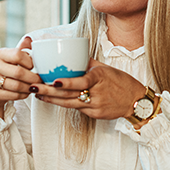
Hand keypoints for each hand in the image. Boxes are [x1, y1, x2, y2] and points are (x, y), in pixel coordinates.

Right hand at [0, 37, 39, 117]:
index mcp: (0, 54)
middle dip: (33, 77)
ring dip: (29, 87)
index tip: (34, 67)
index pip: (18, 55)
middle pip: (19, 72)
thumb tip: (29, 39)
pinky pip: (13, 95)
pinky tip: (26, 92)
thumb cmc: (7, 71)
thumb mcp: (13, 59)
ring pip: (17, 86)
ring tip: (35, 86)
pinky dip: (23, 95)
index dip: (30, 62)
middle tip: (40, 80)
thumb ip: (22, 49)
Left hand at [31, 59, 145, 119]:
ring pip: (70, 104)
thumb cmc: (120, 81)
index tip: (54, 81)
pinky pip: (77, 108)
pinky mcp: (95, 115)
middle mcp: (97, 93)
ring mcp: (96, 106)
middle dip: (50, 91)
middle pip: (70, 94)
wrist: (136, 101)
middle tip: (34, 86)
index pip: (82, 82)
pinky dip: (63, 104)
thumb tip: (72, 54)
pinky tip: (51, 100)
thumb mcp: (105, 68)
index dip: (67, 83)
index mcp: (100, 78)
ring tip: (37, 94)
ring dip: (52, 99)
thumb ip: (88, 63)